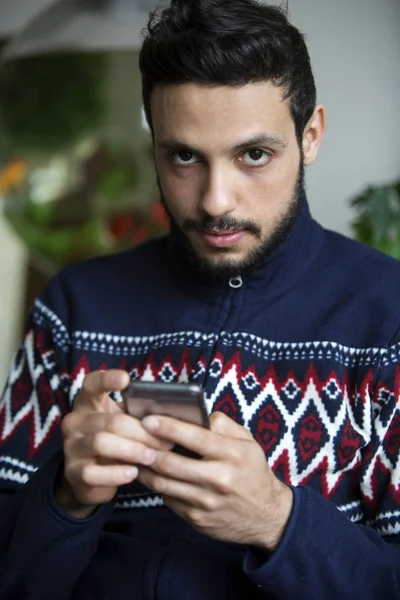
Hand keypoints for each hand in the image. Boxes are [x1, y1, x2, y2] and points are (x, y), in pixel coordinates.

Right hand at [56, 370, 170, 517]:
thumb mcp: (122, 423)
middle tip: (165, 442)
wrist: (90, 477)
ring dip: (132, 451)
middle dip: (142, 432)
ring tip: (152, 457)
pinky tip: (133, 473)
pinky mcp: (73, 472)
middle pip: (111, 421)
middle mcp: (75, 421)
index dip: (107, 379)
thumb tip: (168, 418)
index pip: (91, 384)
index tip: (126, 379)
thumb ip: (137, 416)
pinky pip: (95, 472)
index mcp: (87, 403)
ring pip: (101, 443)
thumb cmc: (114, 441)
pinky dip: (117, 473)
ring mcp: (71, 447)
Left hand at [137, 412, 292, 551]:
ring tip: (132, 455)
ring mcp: (206, 502)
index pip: (195, 437)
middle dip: (147, 449)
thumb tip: (195, 414)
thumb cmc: (252, 471)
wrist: (266, 516)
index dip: (168, 427)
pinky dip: (156, 486)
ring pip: (163, 484)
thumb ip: (222, 424)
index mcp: (233, 454)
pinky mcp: (197, 519)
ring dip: (144, 469)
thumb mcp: (247, 442)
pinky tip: (149, 474)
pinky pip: (168, 499)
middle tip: (131, 437)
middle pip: (171, 463)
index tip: (148, 419)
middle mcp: (219, 479)